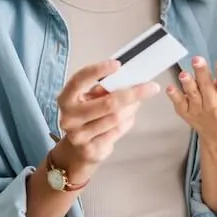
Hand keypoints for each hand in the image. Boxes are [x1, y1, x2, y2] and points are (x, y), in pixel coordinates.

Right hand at [52, 59, 160, 181]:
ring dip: (132, 108)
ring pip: (116, 118)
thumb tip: (128, 80)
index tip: (117, 64)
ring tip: (138, 101)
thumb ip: (102, 90)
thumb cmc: (87, 117)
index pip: (79, 81)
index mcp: (66, 99)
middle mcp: (69, 118)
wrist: (77, 151)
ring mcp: (79, 136)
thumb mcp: (89, 100)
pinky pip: (118, 131)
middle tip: (151, 87)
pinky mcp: (92, 150)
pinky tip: (129, 117)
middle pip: (107, 103)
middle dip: (132, 94)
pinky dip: (128, 121)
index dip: (97, 71)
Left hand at [167, 56, 216, 140]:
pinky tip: (169, 88)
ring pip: (192, 94)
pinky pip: (179, 104)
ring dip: (187, 84)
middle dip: (202, 73)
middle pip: (207, 86)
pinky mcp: (186, 112)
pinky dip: (174, 97)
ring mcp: (198, 108)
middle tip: (197, 60)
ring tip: (183, 74)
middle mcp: (213, 102)